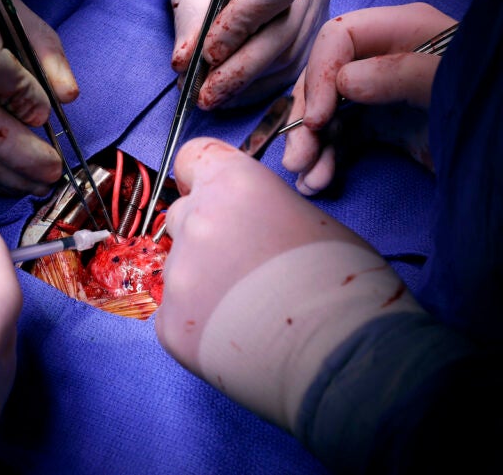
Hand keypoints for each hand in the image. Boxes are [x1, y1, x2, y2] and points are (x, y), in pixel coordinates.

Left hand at [156, 137, 422, 429]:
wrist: (344, 357)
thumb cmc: (346, 283)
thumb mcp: (309, 220)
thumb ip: (260, 208)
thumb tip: (245, 222)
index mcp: (234, 185)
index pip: (191, 159)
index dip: (201, 176)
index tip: (210, 194)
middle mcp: (197, 222)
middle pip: (184, 216)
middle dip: (207, 234)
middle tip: (245, 265)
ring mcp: (179, 275)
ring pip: (179, 268)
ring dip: (204, 282)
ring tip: (249, 309)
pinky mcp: (170, 325)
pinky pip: (174, 314)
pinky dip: (198, 323)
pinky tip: (236, 335)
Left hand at [162, 0, 332, 108]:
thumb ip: (191, 13)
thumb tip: (186, 63)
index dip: (241, 26)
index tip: (208, 53)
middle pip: (287, 29)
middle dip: (242, 70)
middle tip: (205, 95)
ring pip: (293, 51)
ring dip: (250, 83)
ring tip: (212, 96)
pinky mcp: (312, 18)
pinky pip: (294, 58)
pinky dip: (262, 81)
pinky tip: (233, 93)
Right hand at [282, 3, 455, 194]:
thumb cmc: (488, 103)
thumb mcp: (451, 81)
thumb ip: (404, 72)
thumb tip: (346, 82)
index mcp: (402, 32)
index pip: (340, 39)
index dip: (320, 75)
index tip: (316, 118)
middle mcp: (382, 61)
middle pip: (324, 80)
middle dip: (305, 120)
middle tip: (296, 158)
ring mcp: (380, 96)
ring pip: (326, 115)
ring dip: (311, 147)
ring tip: (308, 178)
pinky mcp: (381, 129)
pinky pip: (341, 140)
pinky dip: (326, 160)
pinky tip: (318, 181)